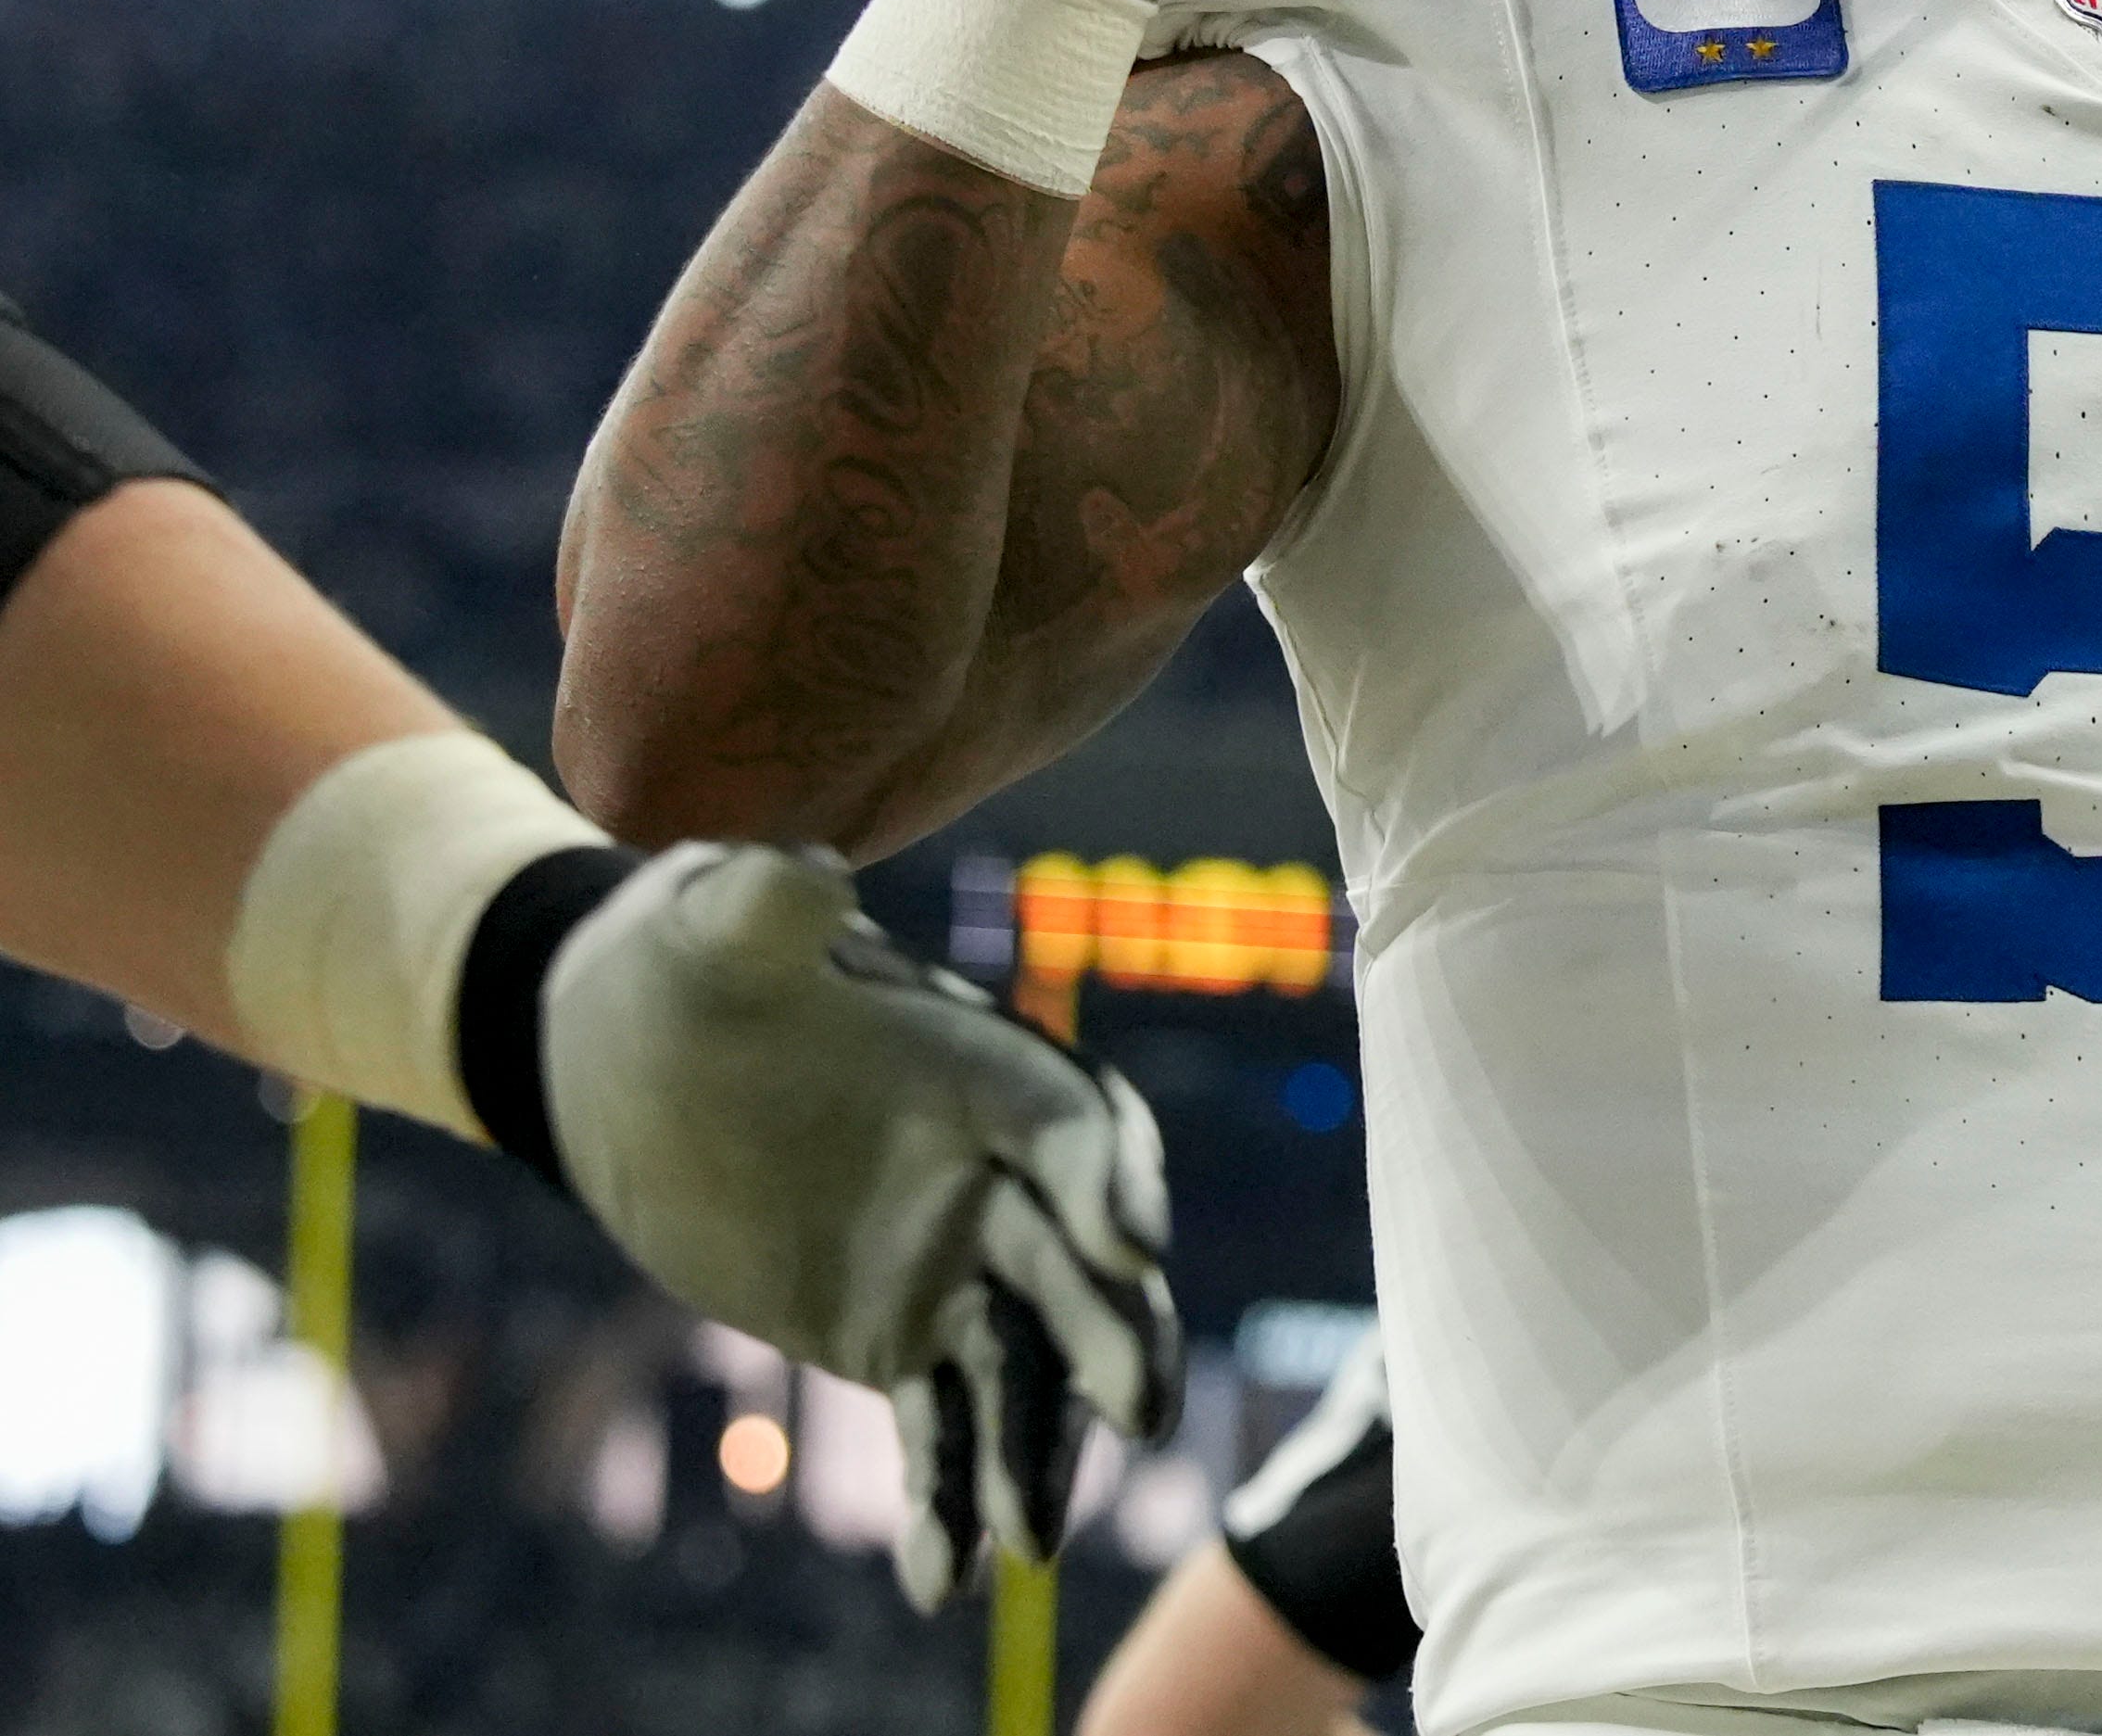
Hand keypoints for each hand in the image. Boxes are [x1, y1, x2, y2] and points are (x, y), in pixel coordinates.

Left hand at [539, 844, 1179, 1610]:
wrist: (614, 1055)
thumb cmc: (675, 964)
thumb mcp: (707, 923)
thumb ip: (762, 907)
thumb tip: (796, 874)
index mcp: (985, 1070)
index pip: (1079, 1131)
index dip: (1113, 1183)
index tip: (1129, 1247)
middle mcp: (994, 1173)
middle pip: (1080, 1266)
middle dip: (1113, 1339)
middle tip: (1136, 1416)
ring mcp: (953, 1260)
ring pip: (1024, 1365)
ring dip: (1039, 1451)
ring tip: (1025, 1547)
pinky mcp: (893, 1330)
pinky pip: (942, 1420)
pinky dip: (949, 1492)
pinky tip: (940, 1576)